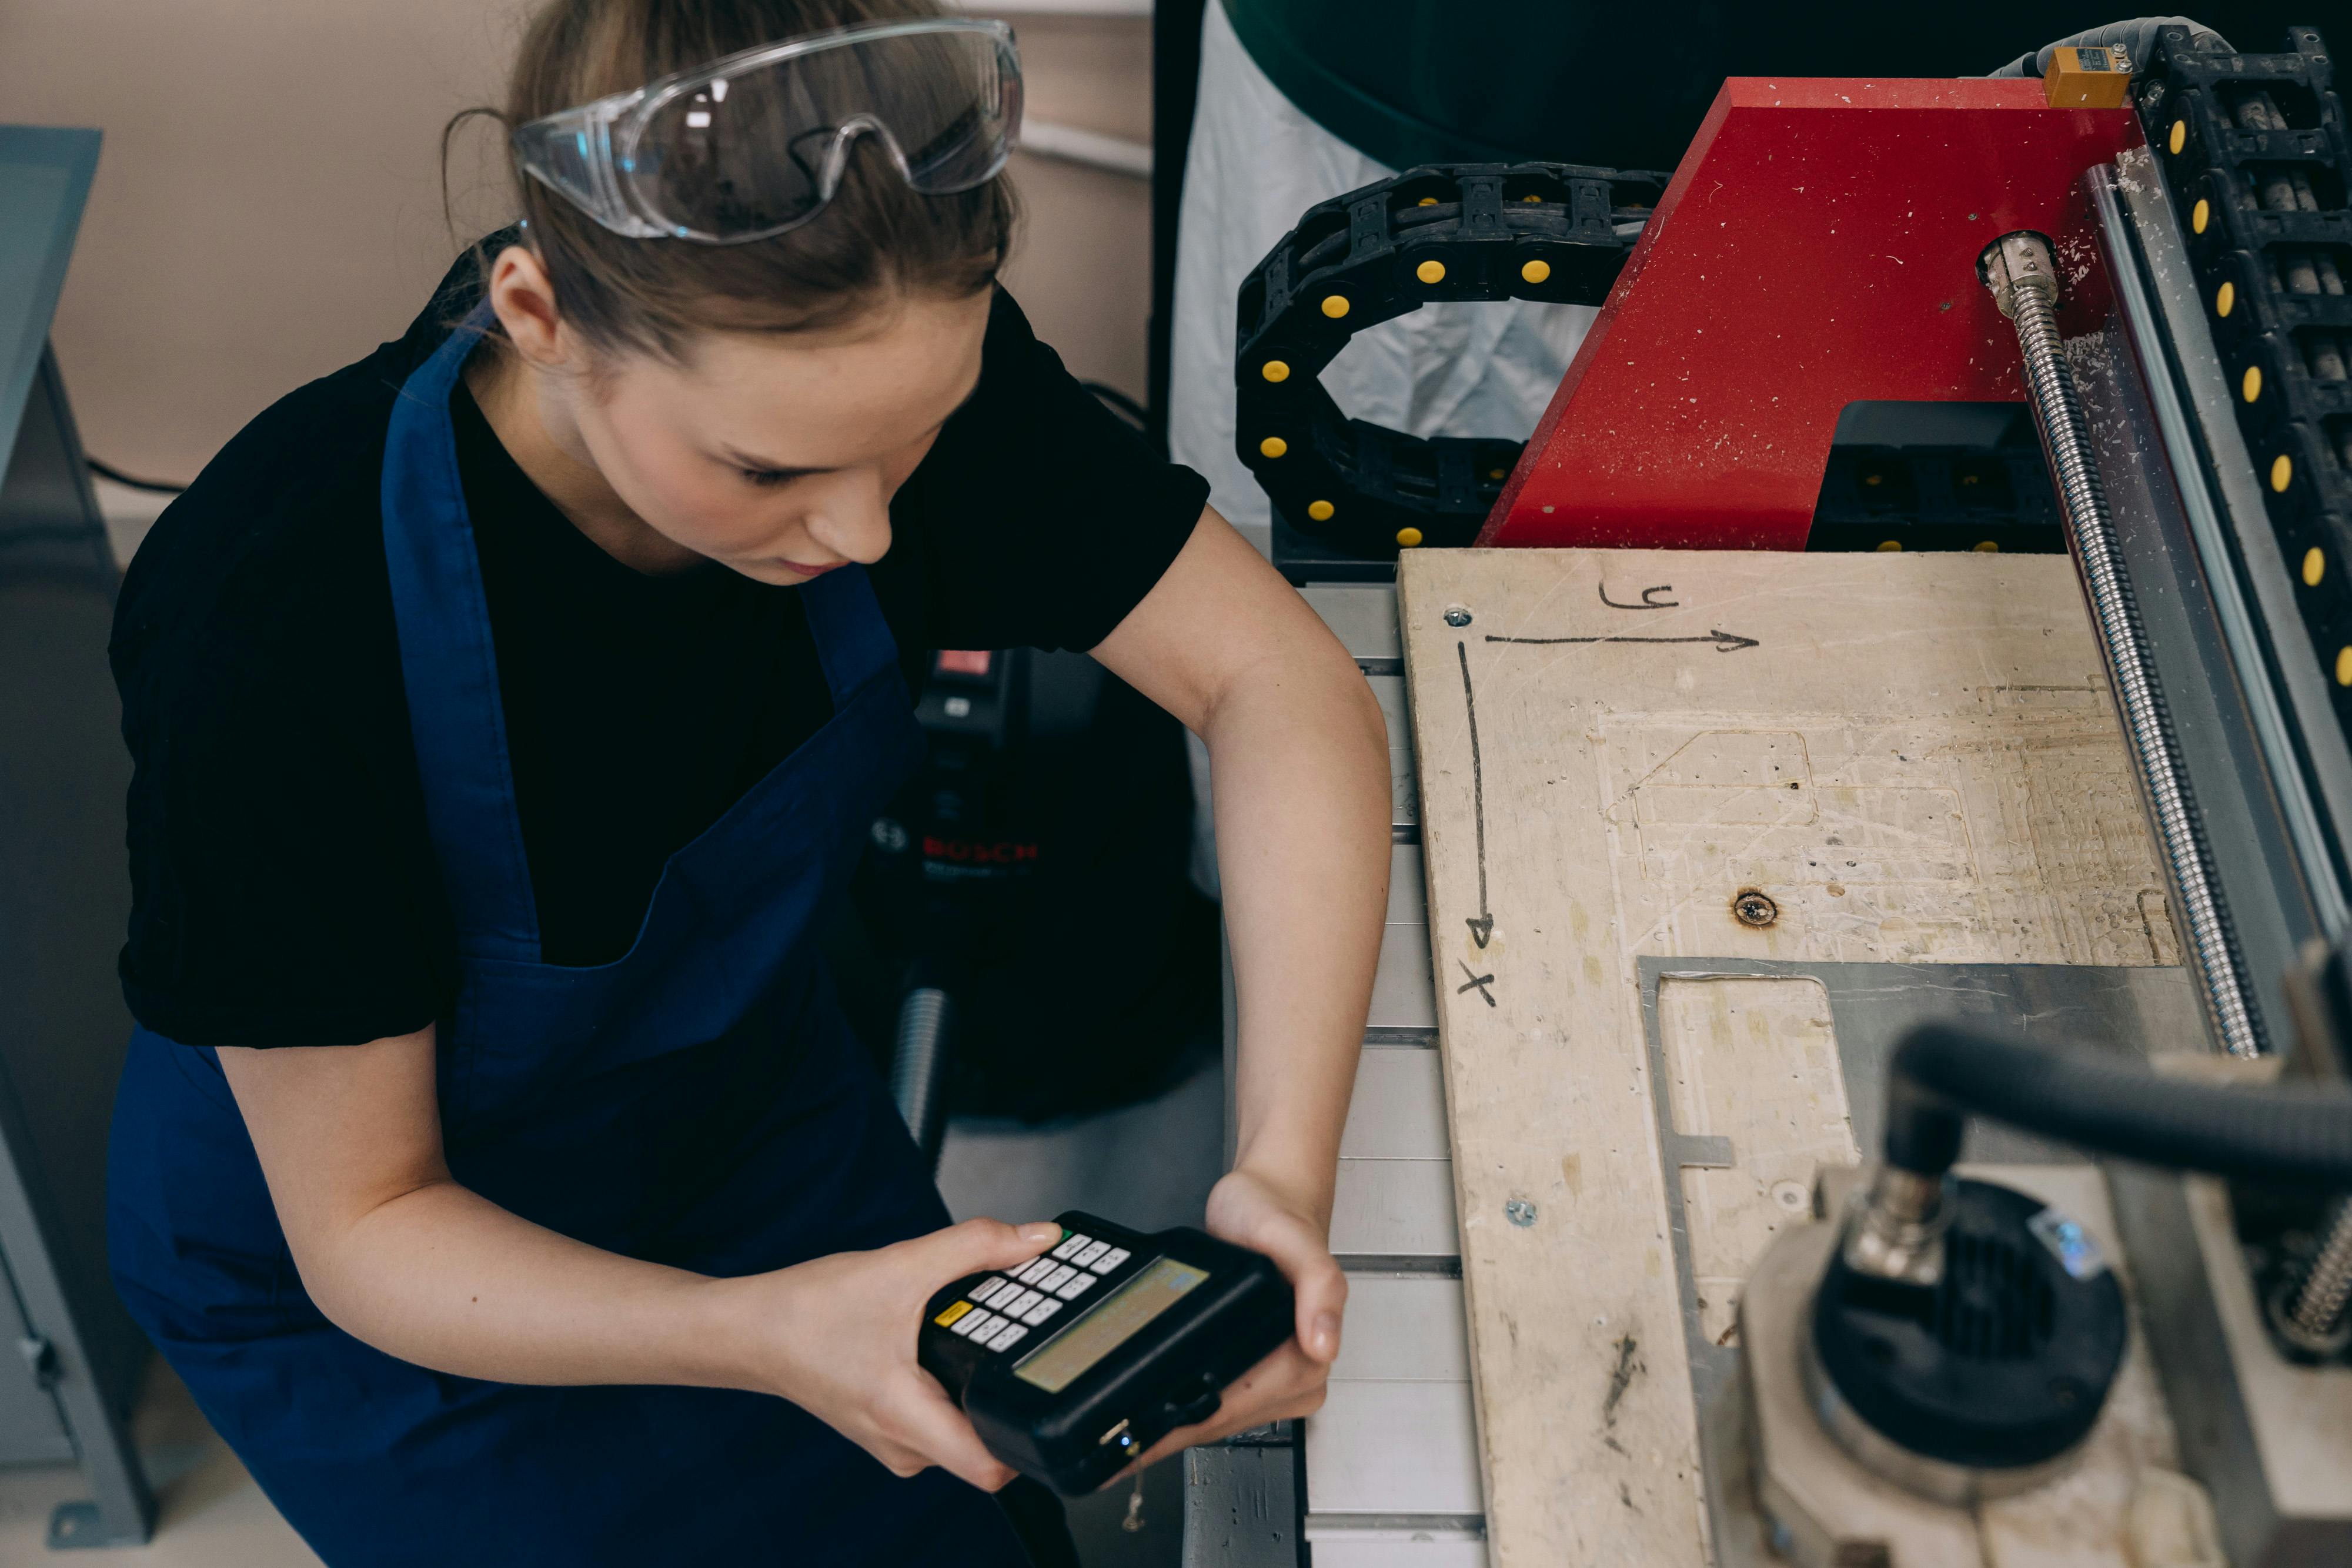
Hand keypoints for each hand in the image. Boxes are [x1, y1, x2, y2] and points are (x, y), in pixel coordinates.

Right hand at [719, 1217, 1060, 1490]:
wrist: (750, 1330)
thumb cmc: (808, 1312)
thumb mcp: (901, 1266)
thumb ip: (975, 1248)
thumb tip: (1037, 1240)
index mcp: (908, 1420)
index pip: (993, 1468)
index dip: (1034, 1441)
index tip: (1060, 1399)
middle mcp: (905, 1446)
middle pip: (987, 1444)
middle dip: (1010, 1396)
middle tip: (1034, 1346)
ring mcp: (897, 1441)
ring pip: (964, 1429)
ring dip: (981, 1388)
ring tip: (990, 1340)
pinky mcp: (890, 1426)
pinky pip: (942, 1418)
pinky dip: (956, 1386)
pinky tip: (953, 1347)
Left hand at [1112, 1166, 1347, 1478]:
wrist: (1266, 1197)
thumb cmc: (1280, 1217)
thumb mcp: (1298, 1242)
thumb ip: (1319, 1288)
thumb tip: (1323, 1343)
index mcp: (1308, 1357)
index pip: (1235, 1407)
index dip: (1183, 1425)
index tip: (1138, 1439)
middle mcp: (1294, 1375)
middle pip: (1220, 1421)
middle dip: (1169, 1435)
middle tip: (1116, 1443)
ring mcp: (1269, 1376)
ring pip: (1212, 1418)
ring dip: (1170, 1428)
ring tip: (1122, 1434)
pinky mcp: (1248, 1368)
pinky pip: (1210, 1398)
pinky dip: (1178, 1407)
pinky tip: (1147, 1410)